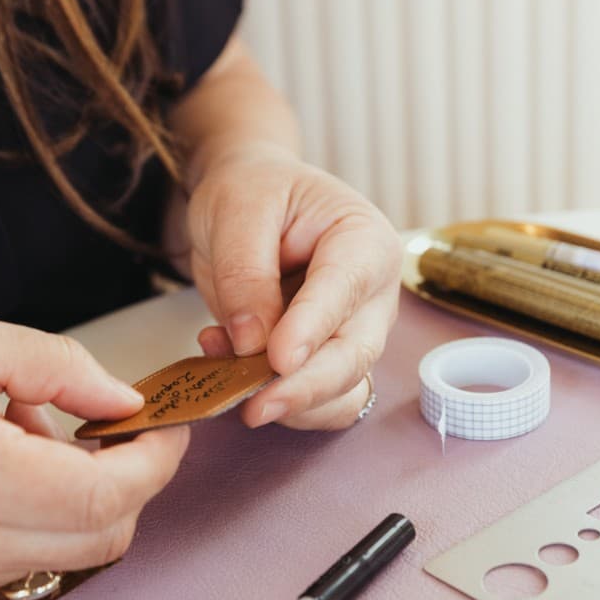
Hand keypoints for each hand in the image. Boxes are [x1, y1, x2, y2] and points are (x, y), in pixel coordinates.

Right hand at [0, 311, 189, 597]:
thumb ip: (56, 368)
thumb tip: (123, 399)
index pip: (106, 497)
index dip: (154, 461)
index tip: (164, 426)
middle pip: (103, 540)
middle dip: (129, 482)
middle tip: (110, 426)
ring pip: (67, 552)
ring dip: (77, 496)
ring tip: (21, 435)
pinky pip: (22, 558)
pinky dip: (37, 515)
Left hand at [182, 141, 401, 430]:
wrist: (249, 200)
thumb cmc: (254, 192)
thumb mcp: (238, 211)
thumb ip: (245, 273)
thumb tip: (252, 341)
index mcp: (364, 241)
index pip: (345, 291)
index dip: (312, 328)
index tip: (278, 359)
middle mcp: (371, 295)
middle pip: (354, 354)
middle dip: (306, 387)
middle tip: (256, 406)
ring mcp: (353, 332)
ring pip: (340, 392)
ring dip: (289, 403)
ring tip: (228, 382)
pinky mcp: (325, 361)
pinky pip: (314, 403)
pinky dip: (276, 403)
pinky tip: (228, 373)